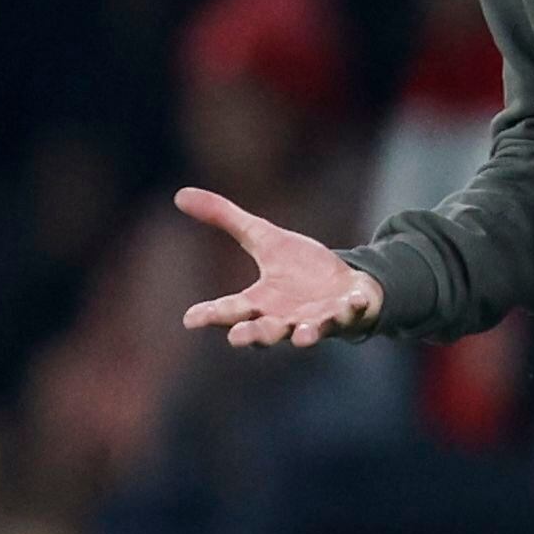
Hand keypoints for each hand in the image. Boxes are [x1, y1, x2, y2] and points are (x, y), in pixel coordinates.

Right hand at [176, 187, 383, 347]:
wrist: (345, 284)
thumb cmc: (300, 268)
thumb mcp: (262, 238)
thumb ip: (224, 218)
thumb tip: (180, 195)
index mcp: (261, 302)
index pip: (230, 310)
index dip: (210, 315)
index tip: (190, 319)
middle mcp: (286, 318)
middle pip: (265, 331)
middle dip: (254, 335)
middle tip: (237, 338)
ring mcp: (317, 320)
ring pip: (306, 333)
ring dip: (305, 335)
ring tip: (303, 336)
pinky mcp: (346, 314)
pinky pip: (349, 314)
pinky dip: (351, 309)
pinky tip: (354, 302)